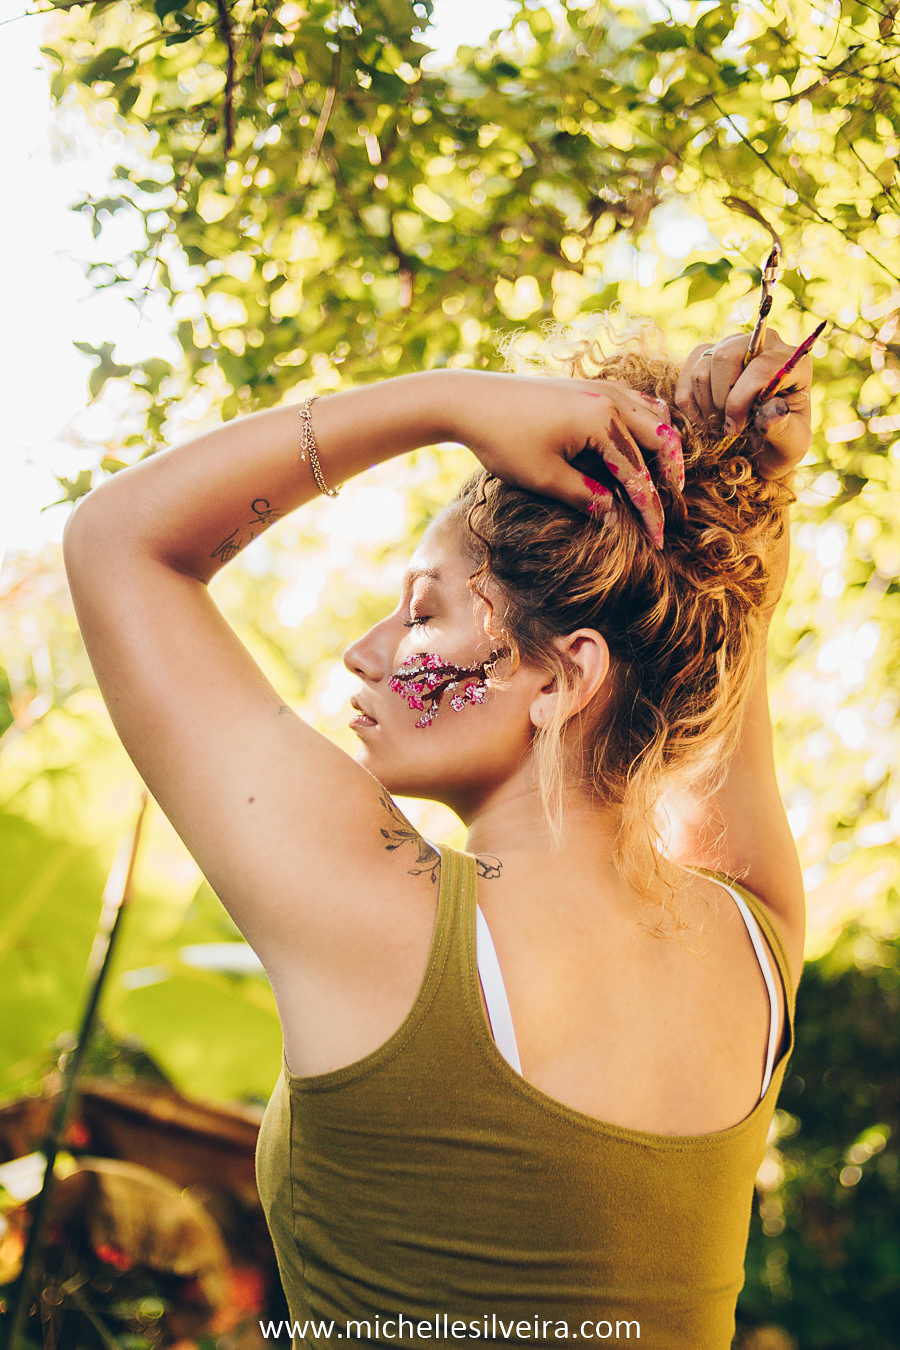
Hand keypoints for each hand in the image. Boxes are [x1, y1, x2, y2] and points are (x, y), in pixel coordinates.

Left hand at [454, 373, 683, 548]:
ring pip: (654, 416)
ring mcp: (601, 388)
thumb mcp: (544, 478)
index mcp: (601, 423)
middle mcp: (609, 400)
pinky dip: (647, 424)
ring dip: (663, 449)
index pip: (638, 475)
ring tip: (662, 480)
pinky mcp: (590, 386)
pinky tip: (642, 445)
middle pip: (661, 439)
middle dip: (670, 477)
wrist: (471, 401)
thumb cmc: (504, 440)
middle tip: (670, 510)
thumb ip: (585, 497)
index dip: (650, 512)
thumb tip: (616, 516)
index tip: (657, 542)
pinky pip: (635, 402)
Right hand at [675, 329, 812, 478]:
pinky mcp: (706, 356)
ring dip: (705, 405)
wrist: (759, 449)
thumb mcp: (790, 445)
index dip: (740, 401)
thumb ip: (785, 429)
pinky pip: (685, 376)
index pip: (759, 368)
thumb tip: (775, 409)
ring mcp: (730, 347)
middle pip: (725, 356)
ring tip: (719, 422)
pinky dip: (689, 405)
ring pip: (701, 368)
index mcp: (789, 362)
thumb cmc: (778, 444)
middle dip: (720, 399)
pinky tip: (704, 419)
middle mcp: (760, 345)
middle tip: (727, 425)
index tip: (734, 430)